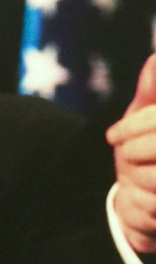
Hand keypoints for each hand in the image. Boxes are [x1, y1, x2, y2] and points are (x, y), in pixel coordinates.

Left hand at [108, 54, 155, 252]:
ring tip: (140, 177)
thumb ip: (152, 91)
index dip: (129, 128)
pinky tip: (144, 198)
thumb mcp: (145, 118)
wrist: (146, 205)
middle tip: (127, 157)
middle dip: (132, 151)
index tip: (113, 137)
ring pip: (152, 175)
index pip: (153, 119)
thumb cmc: (146, 154)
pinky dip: (141, 202)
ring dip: (137, 177)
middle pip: (154, 144)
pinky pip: (152, 204)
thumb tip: (155, 58)